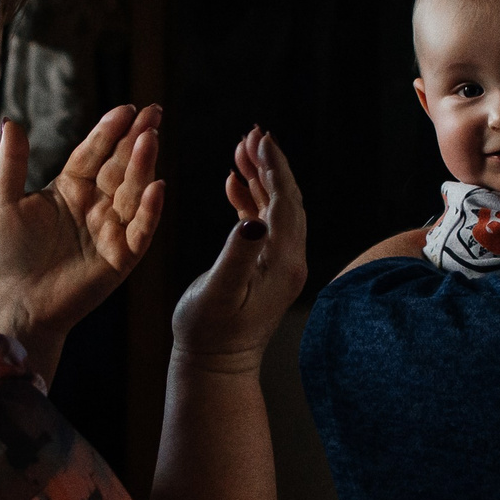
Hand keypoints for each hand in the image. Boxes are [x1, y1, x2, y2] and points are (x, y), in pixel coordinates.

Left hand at [0, 106, 164, 377]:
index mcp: (69, 189)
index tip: (126, 109)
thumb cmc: (4, 255)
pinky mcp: (120, 258)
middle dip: (137, 139)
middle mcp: (94, 206)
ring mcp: (110, 231)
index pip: (94, 153)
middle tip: (154, 112)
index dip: (109, 131)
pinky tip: (155, 187)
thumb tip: (10, 121)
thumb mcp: (3, 202)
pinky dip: (149, 211)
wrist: (11, 303)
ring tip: (150, 139)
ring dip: (143, 166)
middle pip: (120, 167)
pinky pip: (140, 231)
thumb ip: (12, 162)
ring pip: (132, 193)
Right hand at [172, 128, 307, 367]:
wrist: (214, 366)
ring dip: (260, 177)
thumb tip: (253, 221)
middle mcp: (289, 260)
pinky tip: (234, 182)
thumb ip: (237, 256)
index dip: (274, 167)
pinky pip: (263, 223)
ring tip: (240, 148)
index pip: (285, 202)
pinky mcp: (264, 268)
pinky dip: (250, 198)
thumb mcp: (219, 293)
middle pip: (287, 199)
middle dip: (270, 164)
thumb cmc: (209, 333)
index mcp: (284, 262)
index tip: (260, 138)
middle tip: (252, 133)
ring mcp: (279, 264)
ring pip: (275, 208)